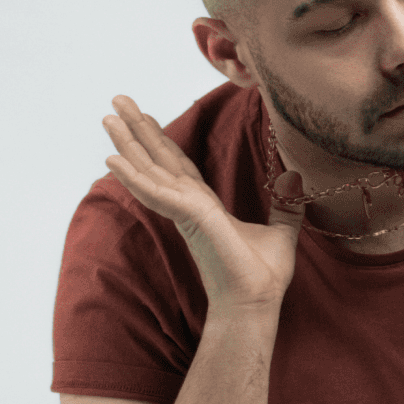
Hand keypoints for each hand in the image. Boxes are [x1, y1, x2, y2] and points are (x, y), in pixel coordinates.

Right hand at [102, 96, 304, 314]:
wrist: (256, 303)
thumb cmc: (263, 277)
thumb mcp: (282, 231)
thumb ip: (285, 204)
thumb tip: (296, 179)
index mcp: (206, 207)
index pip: (179, 167)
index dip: (162, 141)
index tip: (145, 118)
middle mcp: (190, 207)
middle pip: (158, 160)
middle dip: (137, 131)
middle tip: (116, 101)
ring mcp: (186, 213)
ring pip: (150, 171)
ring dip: (127, 145)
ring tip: (107, 118)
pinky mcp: (190, 219)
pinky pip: (156, 193)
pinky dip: (133, 177)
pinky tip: (113, 160)